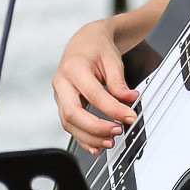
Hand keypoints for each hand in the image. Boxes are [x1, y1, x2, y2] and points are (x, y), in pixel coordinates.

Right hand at [52, 18, 137, 152]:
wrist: (84, 42)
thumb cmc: (96, 48)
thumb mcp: (112, 59)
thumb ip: (119, 82)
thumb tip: (128, 99)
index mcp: (73, 68)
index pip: (94, 95)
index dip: (113, 110)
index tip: (130, 116)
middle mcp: (62, 83)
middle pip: (73, 114)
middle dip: (96, 128)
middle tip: (117, 131)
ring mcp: (60, 96)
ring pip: (69, 124)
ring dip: (90, 137)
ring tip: (110, 142)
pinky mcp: (63, 105)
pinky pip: (70, 126)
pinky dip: (83, 139)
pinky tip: (97, 146)